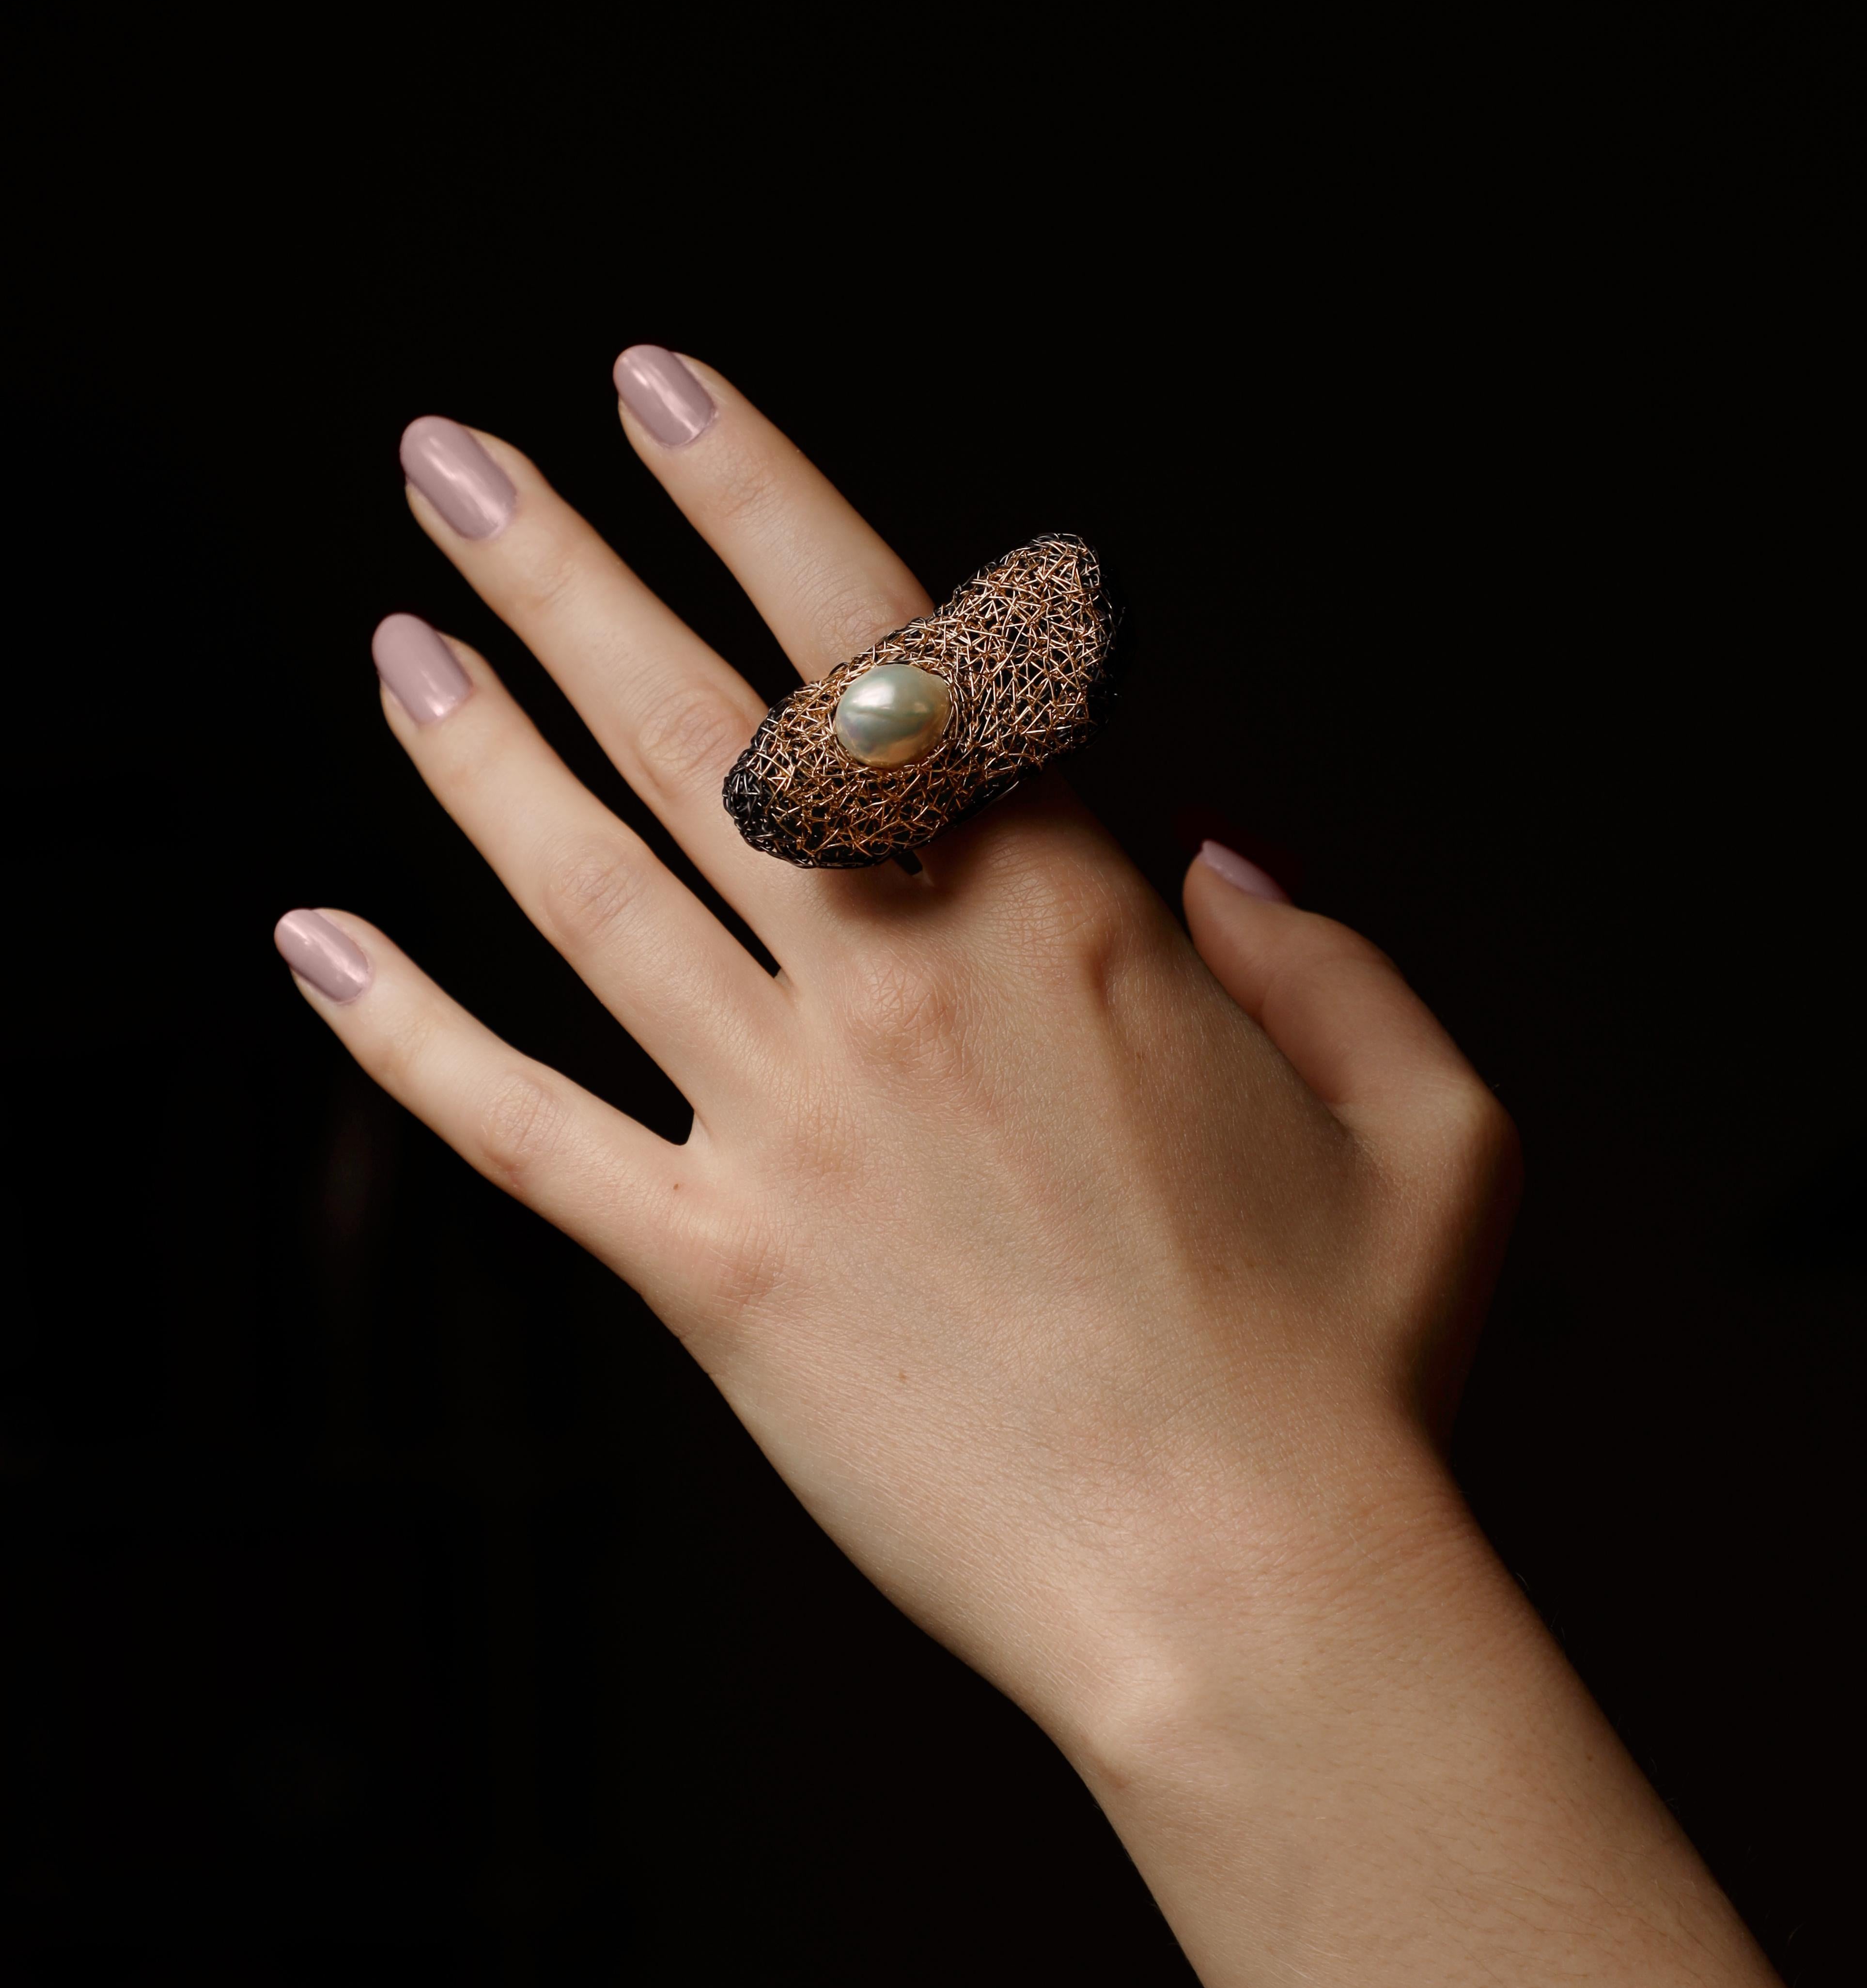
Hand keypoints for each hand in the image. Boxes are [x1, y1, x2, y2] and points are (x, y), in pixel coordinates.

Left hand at [276, 358, 1517, 1766]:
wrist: (1253, 1595)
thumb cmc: (1358, 1363)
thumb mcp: (1435, 1124)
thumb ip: (1338, 961)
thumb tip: (1228, 866)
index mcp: (1073, 920)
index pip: (881, 652)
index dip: (757, 494)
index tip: (657, 392)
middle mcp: (907, 987)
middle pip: (698, 732)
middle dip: (561, 568)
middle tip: (445, 455)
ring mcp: (800, 1129)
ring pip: (593, 891)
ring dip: (476, 751)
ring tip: (392, 637)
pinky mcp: (723, 1278)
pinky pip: (530, 1136)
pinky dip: (408, 1040)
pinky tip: (310, 943)